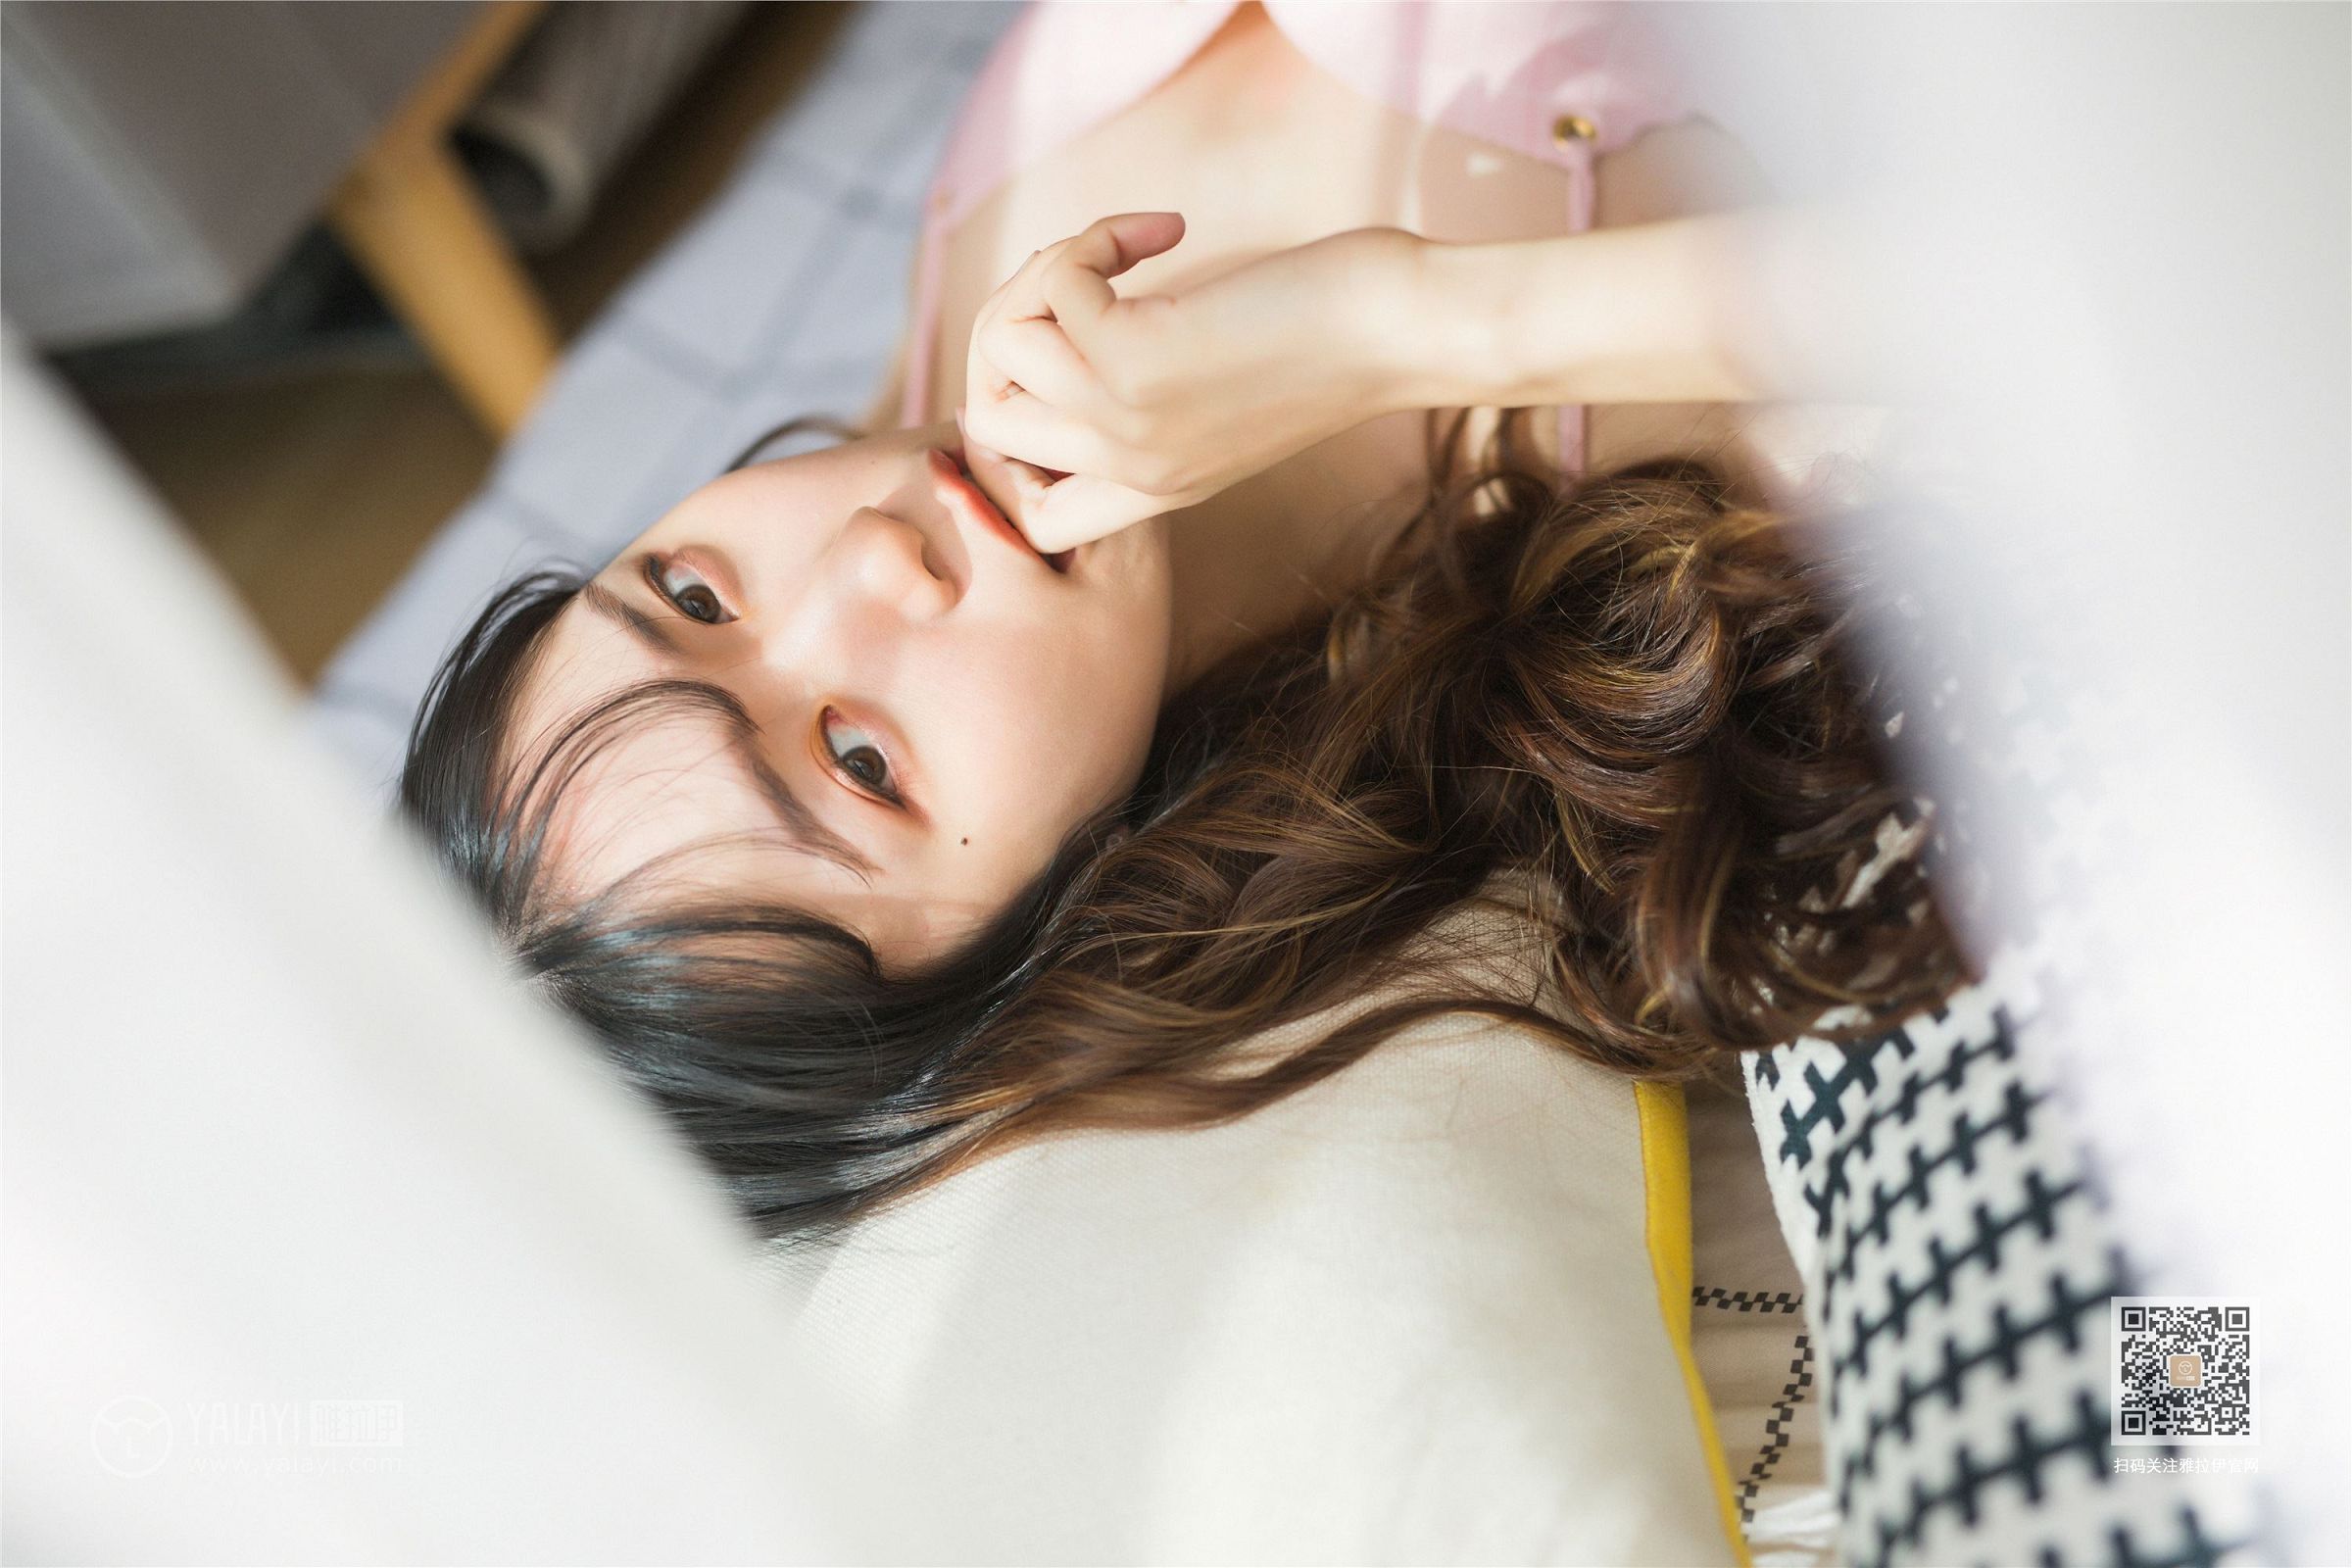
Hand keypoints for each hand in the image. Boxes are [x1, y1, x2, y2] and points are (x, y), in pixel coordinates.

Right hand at [960, 216, 1428, 550]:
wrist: (1408, 333)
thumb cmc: (1342, 338)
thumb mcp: (1229, 384)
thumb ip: (1150, 381)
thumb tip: (1066, 308)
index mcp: (1155, 490)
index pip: (1035, 521)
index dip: (1013, 452)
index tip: (1054, 366)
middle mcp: (1129, 469)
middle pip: (988, 424)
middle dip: (1011, 331)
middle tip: (1081, 281)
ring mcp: (1125, 423)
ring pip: (1002, 346)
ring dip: (1047, 269)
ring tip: (1123, 249)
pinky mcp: (1133, 361)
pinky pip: (1053, 284)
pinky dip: (1093, 239)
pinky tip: (1164, 233)